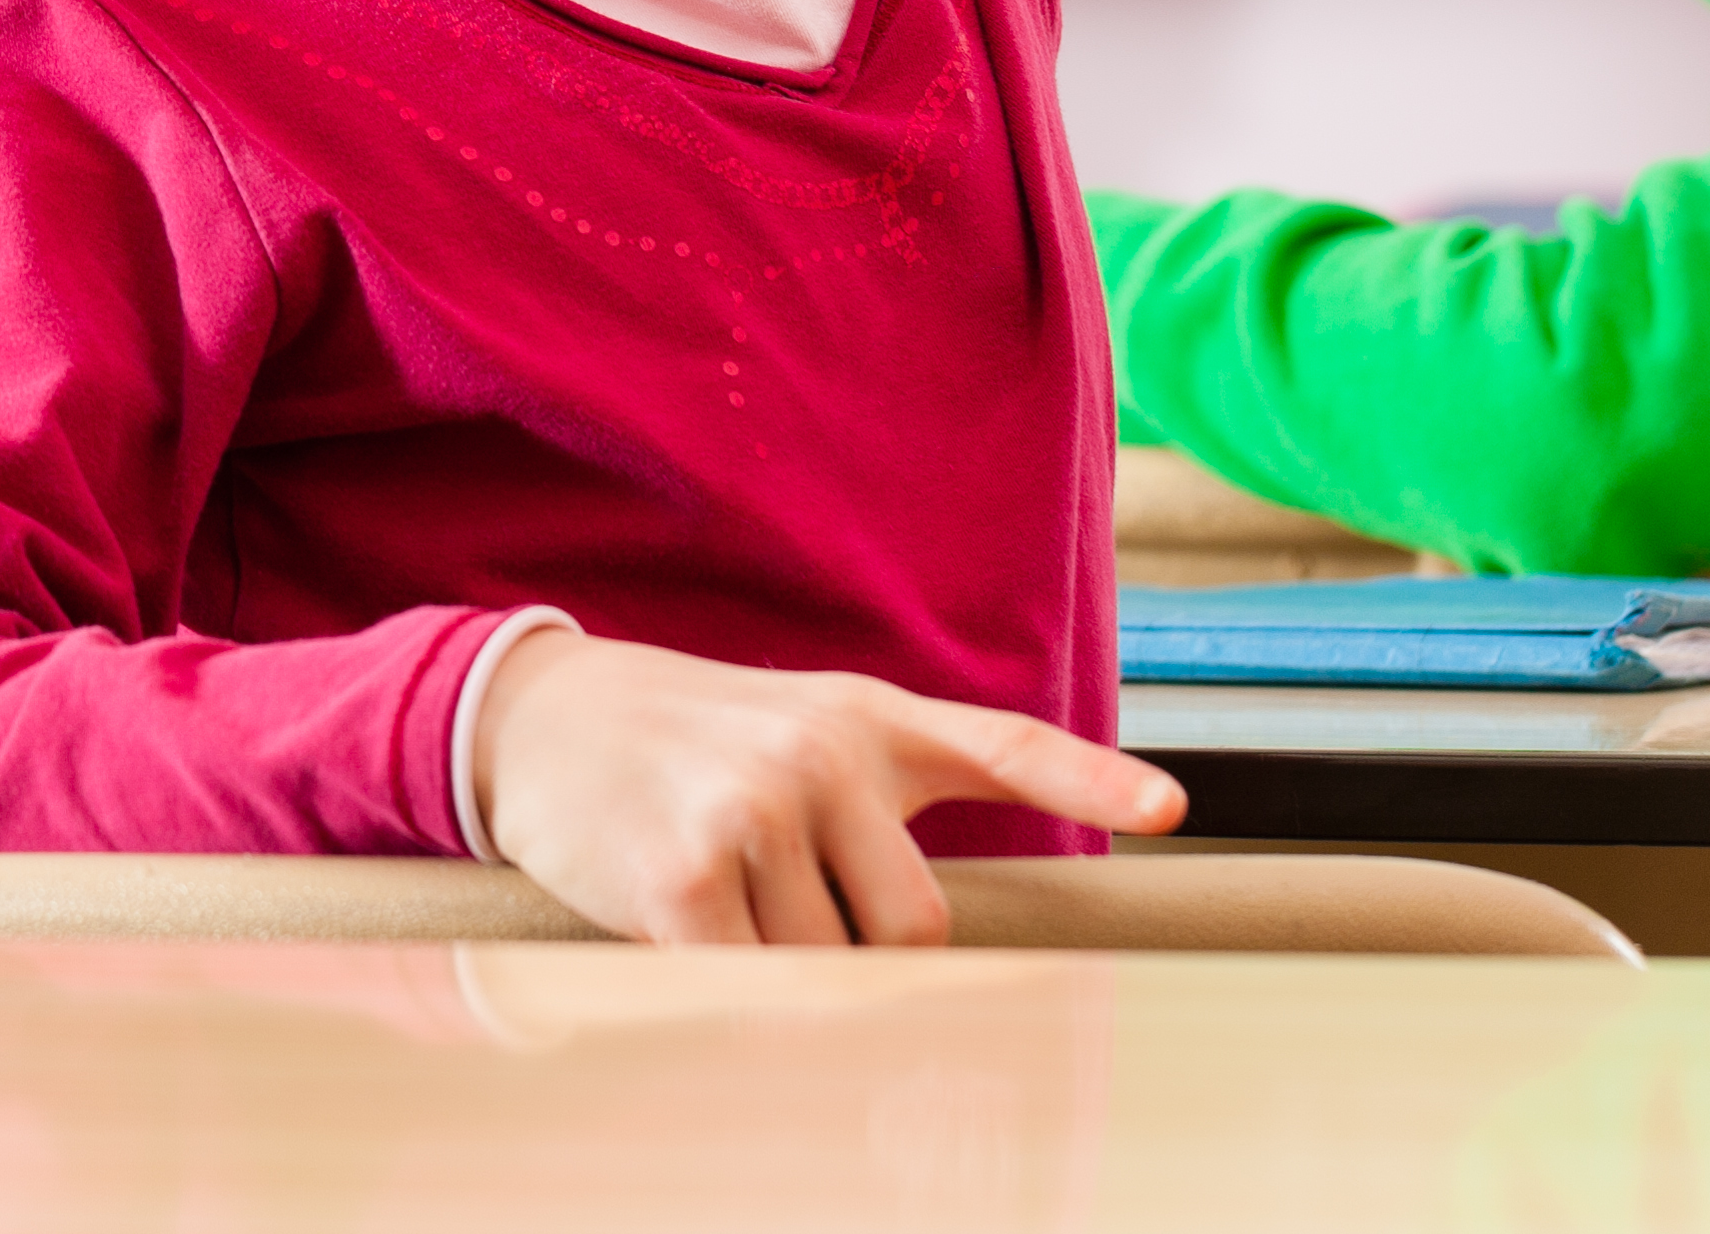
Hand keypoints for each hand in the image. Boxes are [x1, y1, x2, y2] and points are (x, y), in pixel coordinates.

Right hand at [463, 629, 1183, 945]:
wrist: (540, 716)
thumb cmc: (687, 743)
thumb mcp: (799, 730)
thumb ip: (880, 808)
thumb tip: (940, 951)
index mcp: (867, 716)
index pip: (1000, 744)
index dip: (1091, 779)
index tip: (1169, 807)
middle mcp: (823, 754)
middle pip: (916, 931)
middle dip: (863, 952)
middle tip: (787, 908)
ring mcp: (754, 812)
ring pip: (833, 975)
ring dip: (781, 969)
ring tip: (718, 895)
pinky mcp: (686, 879)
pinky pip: (753, 992)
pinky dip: (727, 989)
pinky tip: (677, 929)